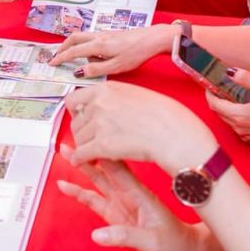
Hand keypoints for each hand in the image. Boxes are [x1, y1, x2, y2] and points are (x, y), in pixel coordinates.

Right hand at [50, 24, 173, 75]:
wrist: (153, 39)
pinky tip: (92, 54)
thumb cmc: (136, 53)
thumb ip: (97, 69)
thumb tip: (80, 71)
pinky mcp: (111, 34)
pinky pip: (92, 37)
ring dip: (73, 44)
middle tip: (56, 56)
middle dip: (63, 46)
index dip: (61, 57)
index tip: (52, 63)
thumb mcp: (117, 67)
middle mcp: (99, 37)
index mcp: (98, 45)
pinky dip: (85, 44)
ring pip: (82, 36)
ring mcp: (105, 33)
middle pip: (74, 38)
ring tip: (72, 56)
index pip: (74, 51)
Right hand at [56, 150, 215, 250]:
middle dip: (87, 156)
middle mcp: (128, 194)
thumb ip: (124, 237)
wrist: (185, 249)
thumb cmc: (175, 242)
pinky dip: (81, 193)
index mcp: (138, 195)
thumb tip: (97, 234)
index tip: (88, 142)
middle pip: (105, 169)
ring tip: (66, 157)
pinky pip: (96, 200)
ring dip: (83, 169)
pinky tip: (69, 187)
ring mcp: (122, 202)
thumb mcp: (151, 242)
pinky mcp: (117, 213)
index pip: (117, 170)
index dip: (103, 155)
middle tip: (69, 144)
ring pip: (98, 181)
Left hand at [67, 80, 217, 170]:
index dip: (77, 113)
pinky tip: (85, 161)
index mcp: (107, 89)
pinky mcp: (102, 145)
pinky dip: (81, 160)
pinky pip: (81, 154)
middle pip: (75, 121)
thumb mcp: (136, 95)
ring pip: (78, 139)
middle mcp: (99, 104)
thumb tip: (107, 107)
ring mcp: (99, 124)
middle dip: (81, 133)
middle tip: (89, 140)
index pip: (75, 99)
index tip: (80, 120)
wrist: (174, 133)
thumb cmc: (165, 116)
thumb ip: (116, 99)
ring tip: (93, 153)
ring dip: (84, 147)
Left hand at [205, 71, 249, 145]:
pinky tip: (246, 108)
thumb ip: (247, 79)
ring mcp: (245, 135)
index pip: (213, 104)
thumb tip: (230, 72)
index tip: (210, 84)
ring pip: (228, 119)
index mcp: (239, 116)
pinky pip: (237, 126)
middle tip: (221, 87)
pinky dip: (237, 116)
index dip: (209, 93)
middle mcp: (239, 128)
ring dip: (227, 108)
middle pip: (219, 112)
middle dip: (217, 99)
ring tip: (234, 96)